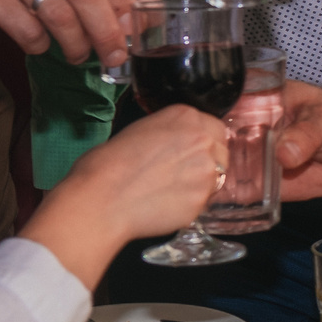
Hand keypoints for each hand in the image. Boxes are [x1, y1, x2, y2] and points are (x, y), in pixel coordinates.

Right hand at [0, 0, 135, 64]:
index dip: (123, 0)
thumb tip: (125, 14)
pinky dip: (40, 44)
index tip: (132, 28)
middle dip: (108, 31)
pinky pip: (27, 29)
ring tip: (77, 54)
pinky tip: (38, 43)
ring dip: (76, 43)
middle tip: (116, 54)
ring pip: (60, 14)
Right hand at [24, 105, 230, 285]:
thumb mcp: (139, 131)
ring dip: (200, 182)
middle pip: (220, 150)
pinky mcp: (202, 199)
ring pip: (217, 176)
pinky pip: (203, 201)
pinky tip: (166, 204)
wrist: (101, 198)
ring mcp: (206, 170)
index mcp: (185, 116)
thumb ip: (168, 133)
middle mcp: (202, 139)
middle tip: (181, 173)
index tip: (190, 151)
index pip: (212, 126)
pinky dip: (190, 204)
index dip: (202, 140)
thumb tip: (176, 144)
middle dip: (206, 161)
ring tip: (170, 190)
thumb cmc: (106, 164)